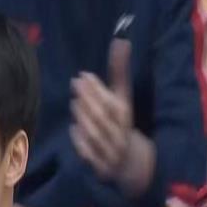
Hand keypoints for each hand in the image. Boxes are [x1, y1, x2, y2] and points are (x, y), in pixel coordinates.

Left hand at [70, 39, 154, 196]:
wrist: (132, 162)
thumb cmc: (123, 124)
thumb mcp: (124, 99)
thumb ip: (119, 72)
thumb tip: (120, 41)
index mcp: (127, 118)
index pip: (114, 103)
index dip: (99, 90)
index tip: (85, 75)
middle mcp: (120, 135)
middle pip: (105, 118)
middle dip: (90, 100)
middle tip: (75, 84)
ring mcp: (111, 152)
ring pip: (98, 135)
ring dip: (84, 118)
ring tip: (74, 102)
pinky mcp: (102, 166)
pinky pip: (91, 154)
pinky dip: (82, 142)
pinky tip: (74, 128)